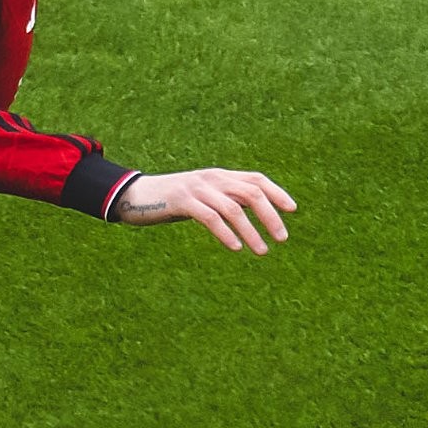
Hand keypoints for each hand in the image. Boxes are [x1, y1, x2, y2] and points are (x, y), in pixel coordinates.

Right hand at [112, 168, 295, 251]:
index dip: (277, 193)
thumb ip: (224, 200)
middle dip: (270, 216)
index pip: (256, 180)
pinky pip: (210, 217)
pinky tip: (236, 247)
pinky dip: (226, 233)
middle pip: (251, 193)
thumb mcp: (203, 198)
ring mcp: (197, 189)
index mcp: (219, 176)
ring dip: (251, 231)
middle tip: (282, 238)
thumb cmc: (172, 201)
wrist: (134, 195)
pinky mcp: (182, 201)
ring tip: (263, 251)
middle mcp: (212, 179)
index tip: (292, 210)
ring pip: (233, 208)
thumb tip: (252, 214)